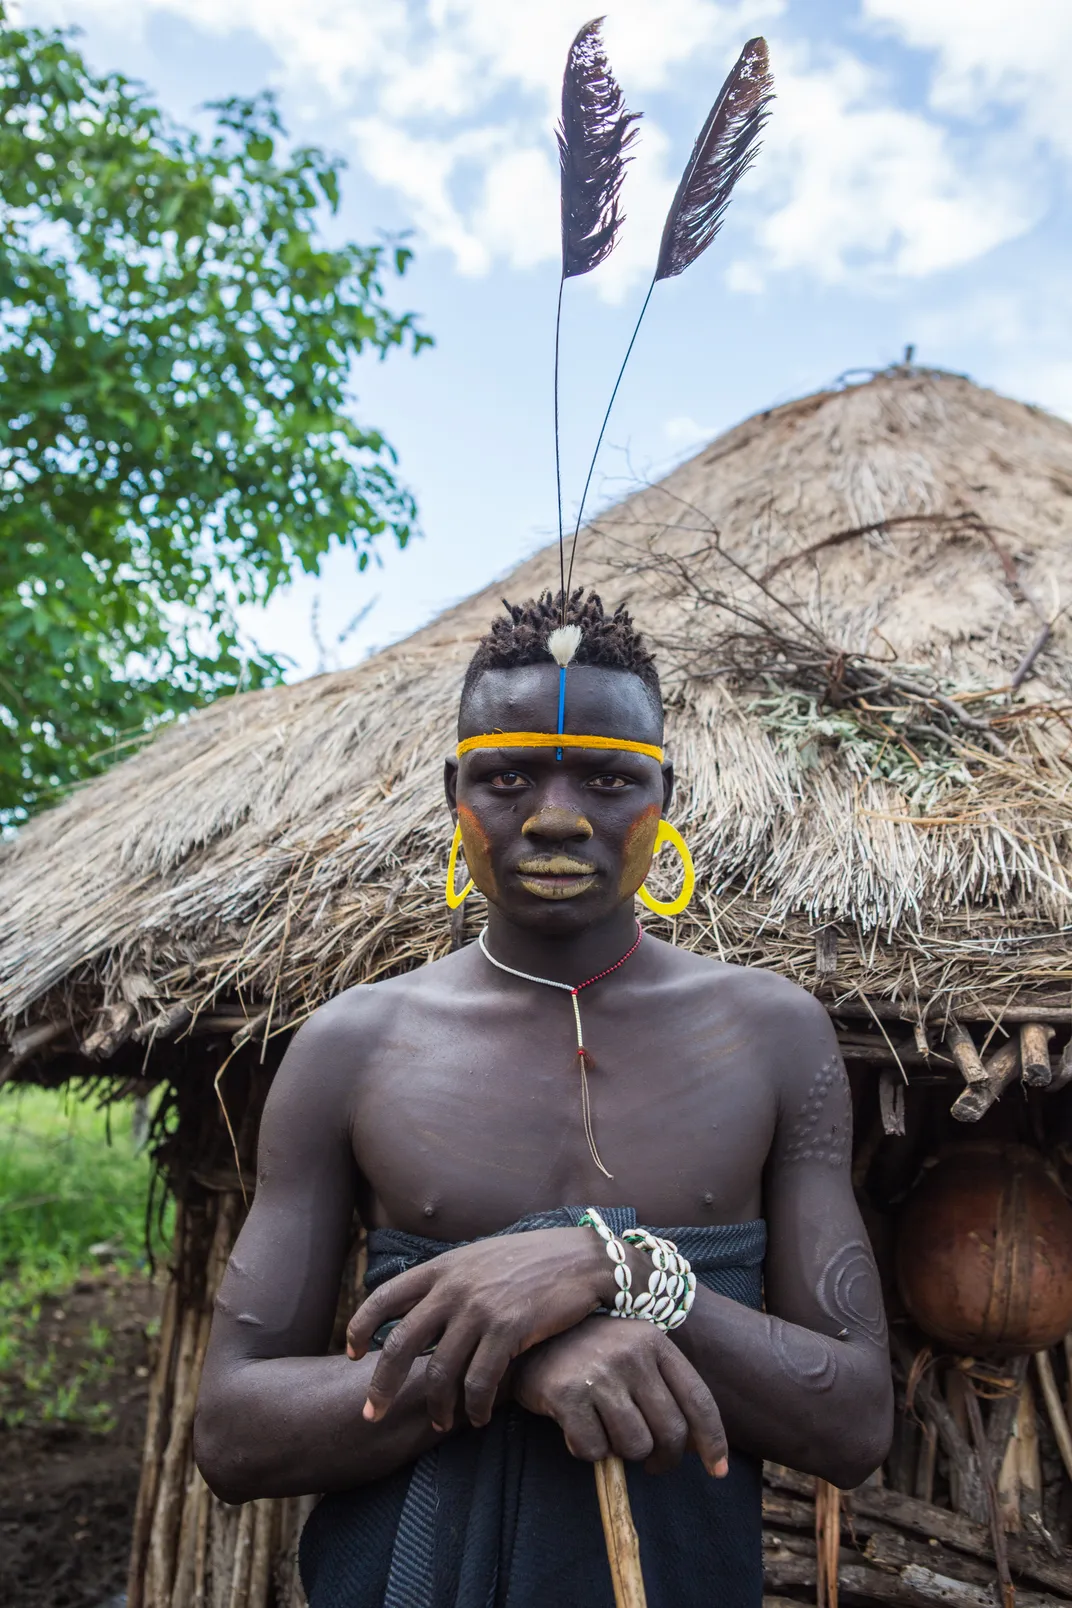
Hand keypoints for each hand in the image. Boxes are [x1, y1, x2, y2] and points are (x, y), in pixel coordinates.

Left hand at [346, 1228, 630, 1431]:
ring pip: (441, 1371)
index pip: (384, 1297)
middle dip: (381, 1385)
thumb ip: (450, 1281)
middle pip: (400, 1344)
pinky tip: (478, 1417)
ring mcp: (480, 1309)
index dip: (361, 1327)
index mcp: (442, 1267)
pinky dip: (475, 1406)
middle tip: (372, 1413)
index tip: (351, 1353)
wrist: (582, 1258)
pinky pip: (480, 1381)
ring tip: (441, 1423)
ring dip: (437, 1405)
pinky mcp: (508, 1330)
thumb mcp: (480, 1258)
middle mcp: (454, 1287)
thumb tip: (421, 1308)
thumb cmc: (532, 1261)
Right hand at [513, 1315, 728, 1476]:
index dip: (713, 1442)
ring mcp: (599, 1371)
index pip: (698, 1400)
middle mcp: (630, 1353)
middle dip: (663, 1459)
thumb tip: (701, 1448)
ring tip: (605, 1432)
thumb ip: (665, 1389)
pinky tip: (576, 1428)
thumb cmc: (590, 1355)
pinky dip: (586, 1451)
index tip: (716, 1471)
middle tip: (648, 1461)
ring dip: (621, 1453)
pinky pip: (594, 1450)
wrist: (528, 1338)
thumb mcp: (633, 1355)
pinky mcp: (567, 1392)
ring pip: (634, 1446)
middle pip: (671, 1432)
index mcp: (654, 1341)